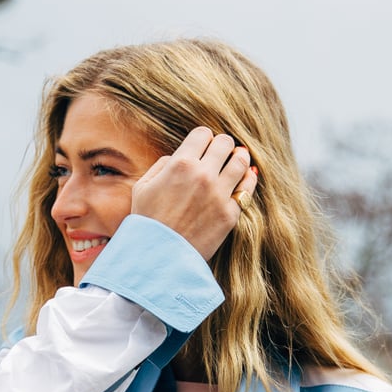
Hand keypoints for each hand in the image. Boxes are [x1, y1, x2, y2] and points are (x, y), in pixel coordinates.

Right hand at [131, 128, 257, 260]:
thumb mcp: (143, 187)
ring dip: (239, 158)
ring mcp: (219, 194)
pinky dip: (248, 180)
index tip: (203, 148)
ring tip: (236, 162)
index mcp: (180, 164)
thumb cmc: (147, 222)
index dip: (203, 139)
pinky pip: (247, 188)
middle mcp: (202, 175)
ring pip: (241, 161)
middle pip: (225, 143)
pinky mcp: (230, 214)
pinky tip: (244, 179)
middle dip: (222, 146)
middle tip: (220, 155)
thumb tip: (180, 156)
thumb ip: (163, 165)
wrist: (159, 258)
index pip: (203, 133)